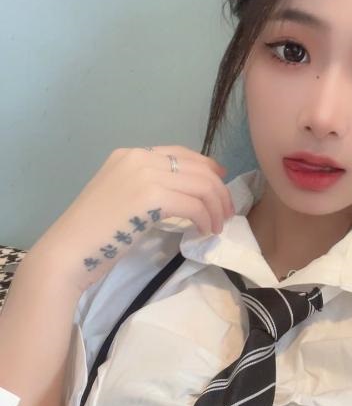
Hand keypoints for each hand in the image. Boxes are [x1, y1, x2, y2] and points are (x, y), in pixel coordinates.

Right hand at [29, 146, 234, 293]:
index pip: (181, 153)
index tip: (221, 183)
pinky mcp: (150, 197)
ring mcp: (144, 175)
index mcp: (131, 154)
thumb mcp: (122, 196)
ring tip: (218, 226)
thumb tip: (186, 191)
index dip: (208, 167)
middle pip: (197, 167)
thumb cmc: (95, 233)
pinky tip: (204, 232)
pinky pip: (194, 205)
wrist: (69, 251)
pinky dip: (206, 219)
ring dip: (216, 207)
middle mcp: (138, 157)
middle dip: (219, 191)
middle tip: (227, 213)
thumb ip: (149, 186)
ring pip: (201, 184)